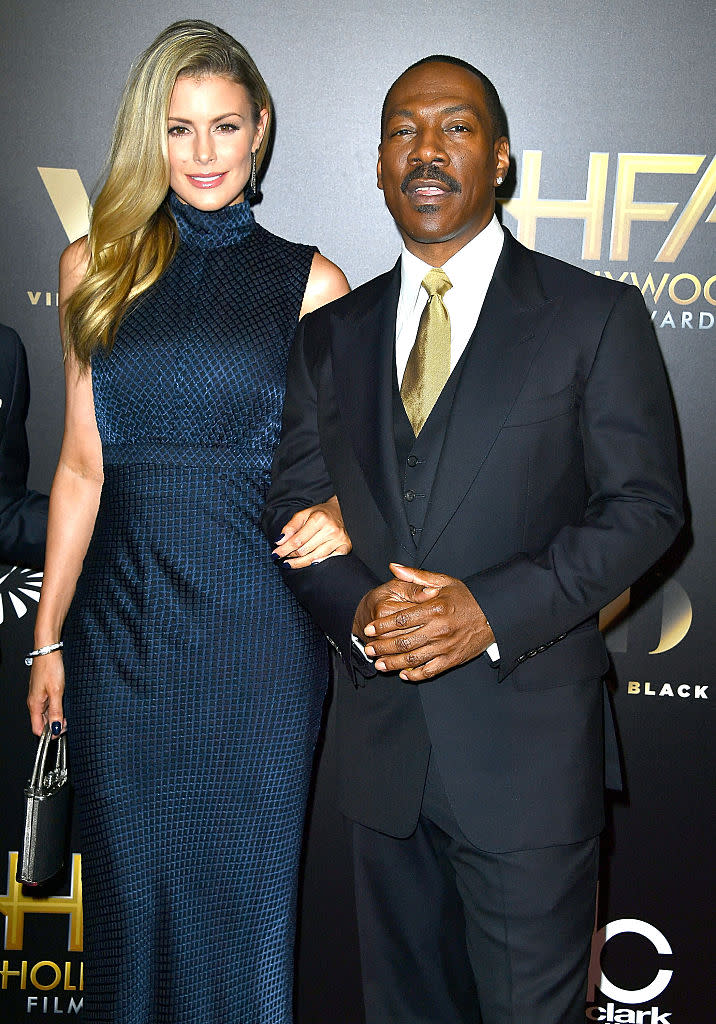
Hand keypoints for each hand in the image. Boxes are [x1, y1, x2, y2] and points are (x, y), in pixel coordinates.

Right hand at [27, 651, 65, 736]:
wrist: (48, 650)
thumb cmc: (50, 667)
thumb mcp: (56, 691)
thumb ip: (56, 711)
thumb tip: (55, 728)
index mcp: (34, 704)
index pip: (37, 729)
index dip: (49, 733)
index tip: (61, 730)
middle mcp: (35, 702)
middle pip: (42, 722)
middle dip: (55, 725)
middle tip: (67, 721)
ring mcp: (39, 696)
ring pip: (47, 713)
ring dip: (57, 715)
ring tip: (67, 712)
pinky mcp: (44, 690)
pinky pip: (49, 704)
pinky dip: (57, 707)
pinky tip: (64, 703)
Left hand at [272, 495, 351, 567]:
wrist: (341, 511)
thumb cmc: (320, 513)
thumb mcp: (303, 514)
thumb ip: (291, 527)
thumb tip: (279, 541)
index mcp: (319, 519)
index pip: (297, 540)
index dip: (284, 549)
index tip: (275, 554)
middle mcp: (330, 529)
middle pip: (305, 550)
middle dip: (291, 555)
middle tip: (282, 557)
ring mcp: (339, 539)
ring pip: (315, 557)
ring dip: (300, 562)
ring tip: (290, 563)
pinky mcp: (346, 546)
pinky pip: (330, 559)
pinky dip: (319, 563)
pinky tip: (310, 564)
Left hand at [363, 563, 494, 680]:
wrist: (494, 614)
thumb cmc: (467, 597)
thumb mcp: (443, 581)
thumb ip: (416, 576)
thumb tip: (393, 567)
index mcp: (435, 609)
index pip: (401, 619)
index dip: (382, 626)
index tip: (369, 629)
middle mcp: (439, 629)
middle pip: (403, 641)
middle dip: (382, 647)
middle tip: (368, 649)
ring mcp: (445, 647)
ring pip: (413, 659)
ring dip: (393, 663)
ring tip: (378, 664)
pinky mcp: (452, 660)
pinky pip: (430, 671)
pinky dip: (415, 675)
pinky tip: (403, 674)